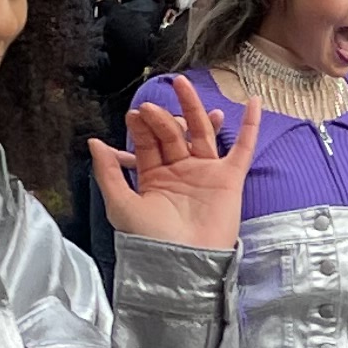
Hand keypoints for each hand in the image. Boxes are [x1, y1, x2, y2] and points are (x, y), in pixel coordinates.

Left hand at [89, 74, 259, 250]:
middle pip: (172, 134)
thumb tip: (95, 142)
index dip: (141, 127)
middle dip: (160, 119)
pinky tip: (252, 101)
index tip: (134, 115)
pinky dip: (250, 125)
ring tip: (182, 84)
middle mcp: (180, 173)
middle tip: (148, 108)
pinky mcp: (229, 179)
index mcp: (154, 179)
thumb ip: (108, 172)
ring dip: (193, 107)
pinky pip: (243, 148)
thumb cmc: (150, 240)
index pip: (148, 144)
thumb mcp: (120, 204)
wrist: (183, 263)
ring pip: (201, 132)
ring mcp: (206, 173)